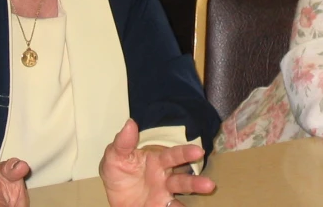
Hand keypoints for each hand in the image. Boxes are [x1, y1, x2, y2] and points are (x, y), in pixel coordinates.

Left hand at [99, 119, 215, 206]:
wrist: (113, 196)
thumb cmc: (118, 171)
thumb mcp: (115, 156)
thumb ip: (123, 142)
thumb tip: (130, 123)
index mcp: (156, 160)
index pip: (173, 155)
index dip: (185, 153)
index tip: (197, 151)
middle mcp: (164, 177)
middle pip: (182, 179)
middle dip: (195, 182)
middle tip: (209, 185)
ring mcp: (164, 193)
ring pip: (180, 195)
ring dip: (192, 196)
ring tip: (206, 195)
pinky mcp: (161, 206)